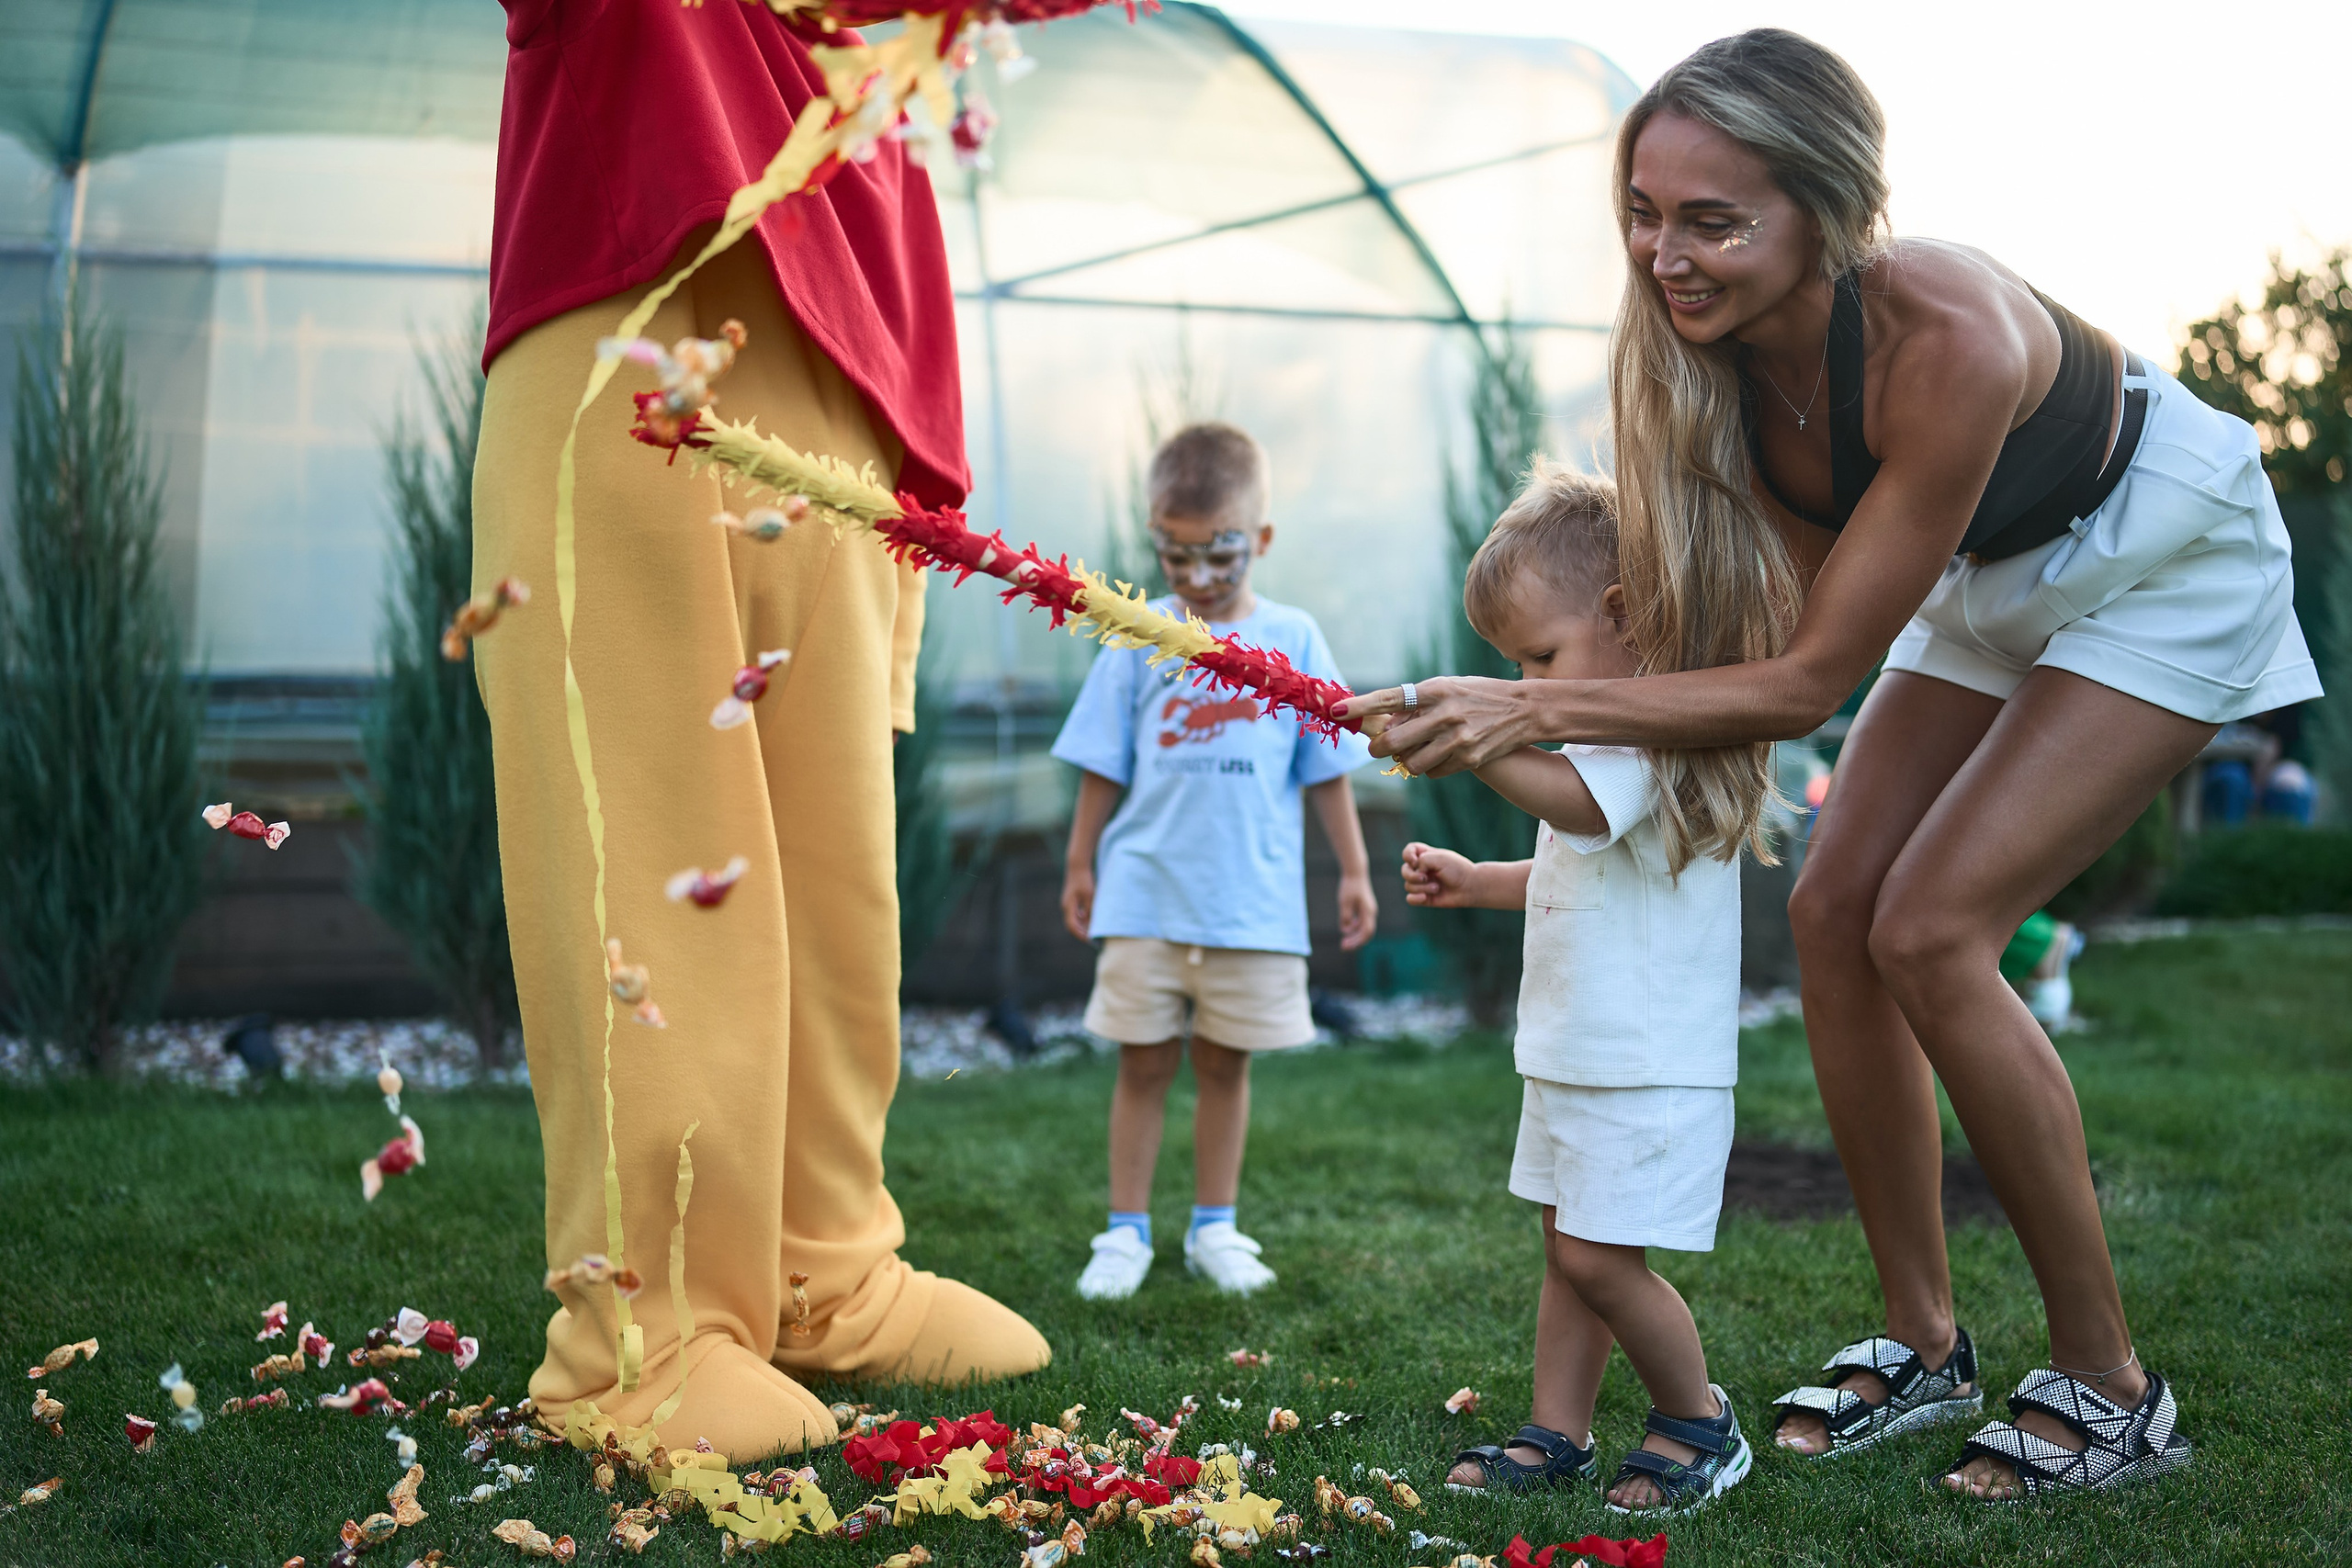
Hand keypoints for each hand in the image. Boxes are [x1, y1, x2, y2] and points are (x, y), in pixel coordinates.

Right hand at [1060, 865, 1094, 941]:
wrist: (1077, 866)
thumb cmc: (1083, 880)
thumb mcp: (1089, 896)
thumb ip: (1089, 910)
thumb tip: (1091, 924)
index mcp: (1068, 906)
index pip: (1072, 926)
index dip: (1080, 934)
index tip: (1089, 940)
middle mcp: (1066, 907)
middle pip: (1072, 925)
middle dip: (1081, 933)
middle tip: (1093, 940)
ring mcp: (1068, 904)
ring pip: (1074, 920)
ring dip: (1082, 926)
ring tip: (1094, 932)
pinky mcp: (1072, 901)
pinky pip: (1076, 914)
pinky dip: (1083, 919)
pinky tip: (1092, 921)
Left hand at [1335, 871, 1378, 951]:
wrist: (1355, 872)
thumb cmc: (1349, 886)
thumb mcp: (1344, 902)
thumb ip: (1345, 917)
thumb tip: (1345, 930)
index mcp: (1368, 911)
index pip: (1366, 932)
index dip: (1357, 941)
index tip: (1346, 945)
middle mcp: (1371, 912)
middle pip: (1366, 933)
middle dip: (1355, 941)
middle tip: (1343, 947)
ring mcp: (1368, 910)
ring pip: (1363, 928)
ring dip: (1354, 935)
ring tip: (1343, 941)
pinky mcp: (1364, 908)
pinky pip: (1361, 922)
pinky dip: (1354, 928)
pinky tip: (1346, 929)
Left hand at [1340, 677, 1530, 776]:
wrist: (1524, 710)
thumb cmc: (1478, 695)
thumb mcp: (1447, 687)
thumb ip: (1415, 704)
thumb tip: (1384, 726)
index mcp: (1435, 690)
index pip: (1388, 699)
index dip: (1359, 706)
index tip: (1336, 710)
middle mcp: (1444, 714)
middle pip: (1393, 742)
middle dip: (1378, 748)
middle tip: (1376, 747)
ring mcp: (1457, 739)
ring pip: (1411, 763)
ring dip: (1406, 761)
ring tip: (1414, 750)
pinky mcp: (1468, 759)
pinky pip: (1433, 773)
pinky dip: (1429, 768)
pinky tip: (1439, 755)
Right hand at [1400, 841, 1480, 907]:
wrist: (1470, 887)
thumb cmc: (1457, 869)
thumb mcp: (1439, 858)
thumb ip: (1422, 861)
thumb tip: (1415, 874)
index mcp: (1426, 856)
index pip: (1408, 852)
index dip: (1407, 855)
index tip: (1415, 860)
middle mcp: (1423, 870)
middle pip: (1404, 871)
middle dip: (1412, 875)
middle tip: (1425, 877)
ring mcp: (1423, 884)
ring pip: (1408, 886)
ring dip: (1421, 887)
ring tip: (1437, 888)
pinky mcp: (1425, 898)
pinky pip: (1410, 899)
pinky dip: (1415, 898)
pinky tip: (1425, 897)